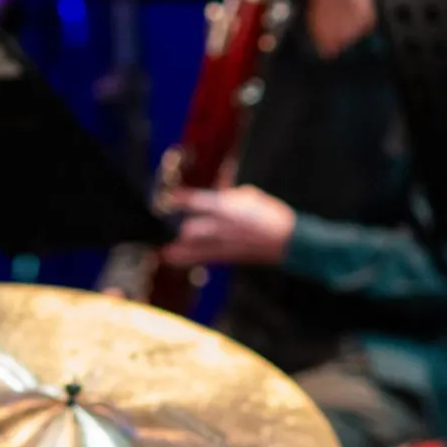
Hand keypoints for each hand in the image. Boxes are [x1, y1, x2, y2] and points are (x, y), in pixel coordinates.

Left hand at [158, 186, 296, 266]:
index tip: (164, 196)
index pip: (196, 201)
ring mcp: (223, 243)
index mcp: (228, 207)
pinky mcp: (226, 256)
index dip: (177, 199)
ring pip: (191, 247)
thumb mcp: (249, 195)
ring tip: (160, 245)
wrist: (286, 240)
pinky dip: (184, 257)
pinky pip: (199, 258)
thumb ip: (227, 192)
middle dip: (174, 226)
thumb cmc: (268, 214)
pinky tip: (170, 257)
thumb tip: (216, 189)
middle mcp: (222, 226)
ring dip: (175, 245)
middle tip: (161, 221)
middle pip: (189, 229)